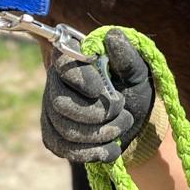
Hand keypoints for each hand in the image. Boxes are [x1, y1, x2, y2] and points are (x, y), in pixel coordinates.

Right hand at [40, 28, 155, 164]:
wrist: (134, 123)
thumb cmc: (133, 90)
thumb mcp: (138, 74)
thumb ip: (127, 58)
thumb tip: (113, 37)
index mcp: (74, 61)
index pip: (64, 67)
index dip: (80, 80)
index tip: (101, 90)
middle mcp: (56, 84)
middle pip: (61, 104)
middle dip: (97, 114)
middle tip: (122, 110)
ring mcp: (51, 112)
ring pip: (65, 130)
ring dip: (100, 134)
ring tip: (122, 126)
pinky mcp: (53, 136)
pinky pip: (64, 149)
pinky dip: (92, 152)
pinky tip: (110, 148)